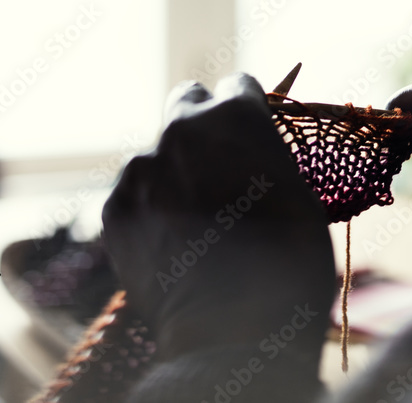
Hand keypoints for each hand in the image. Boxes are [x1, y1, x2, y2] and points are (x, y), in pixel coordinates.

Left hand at [102, 74, 335, 366]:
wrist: (235, 326)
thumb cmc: (288, 259)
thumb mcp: (297, 191)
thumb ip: (265, 157)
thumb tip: (250, 156)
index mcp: (236, 115)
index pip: (236, 85)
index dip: (247, 110)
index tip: (250, 134)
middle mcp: (182, 128)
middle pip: (185, 100)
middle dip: (200, 124)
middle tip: (216, 165)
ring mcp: (141, 167)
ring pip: (157, 154)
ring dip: (174, 174)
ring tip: (196, 223)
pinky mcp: (114, 208)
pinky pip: (134, 194)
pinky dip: (150, 210)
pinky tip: (174, 244)